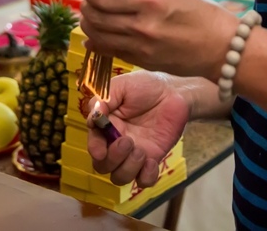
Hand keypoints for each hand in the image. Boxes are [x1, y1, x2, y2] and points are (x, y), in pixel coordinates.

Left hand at [81, 0, 236, 79]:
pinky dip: (98, 42)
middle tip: (89, 2)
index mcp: (150, 2)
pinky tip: (96, 37)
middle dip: (87, 8)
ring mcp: (140, 48)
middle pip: (96, 17)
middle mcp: (141, 26)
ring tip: (91, 17)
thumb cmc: (202, 14)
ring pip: (98, 37)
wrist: (222, 49)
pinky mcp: (142, 63)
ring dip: (89, 25)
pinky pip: (110, 52)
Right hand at [86, 72, 189, 186]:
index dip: (94, 149)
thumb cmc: (145, 86)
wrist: (174, 93)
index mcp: (106, 125)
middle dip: (112, 159)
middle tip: (128, 142)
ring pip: (120, 177)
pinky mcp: (151, 160)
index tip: (100, 150)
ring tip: (140, 151)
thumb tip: (93, 114)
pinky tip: (151, 161)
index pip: (93, 144)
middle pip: (103, 166)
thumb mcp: (122, 85)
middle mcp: (116, 142)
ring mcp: (133, 153)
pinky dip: (145, 177)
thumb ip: (105, 98)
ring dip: (127, 168)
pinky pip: (144, 180)